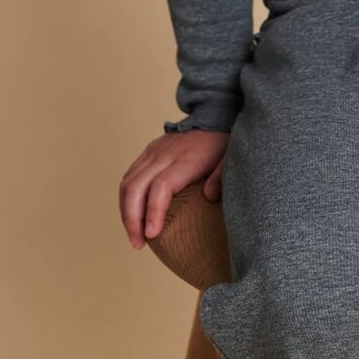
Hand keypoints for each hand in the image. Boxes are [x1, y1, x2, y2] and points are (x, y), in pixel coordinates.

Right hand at [119, 128, 229, 248]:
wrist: (215, 114)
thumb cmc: (224, 142)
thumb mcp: (232, 158)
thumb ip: (222, 177)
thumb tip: (209, 196)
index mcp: (187, 158)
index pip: (162, 186)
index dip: (153, 211)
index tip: (152, 234)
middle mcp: (165, 154)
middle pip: (136, 187)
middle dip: (132, 219)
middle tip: (139, 244)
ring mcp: (154, 151)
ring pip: (128, 182)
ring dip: (126, 212)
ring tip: (135, 236)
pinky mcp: (149, 151)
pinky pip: (130, 176)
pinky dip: (127, 199)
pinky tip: (134, 216)